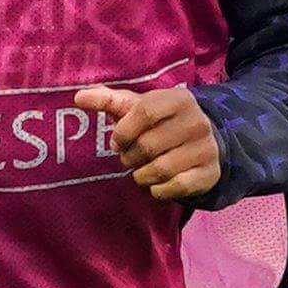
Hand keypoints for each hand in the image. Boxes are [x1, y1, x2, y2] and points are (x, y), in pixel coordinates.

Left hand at [76, 81, 222, 202]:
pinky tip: (157, 183)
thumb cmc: (161, 122)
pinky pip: (176, 187)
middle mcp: (197, 122)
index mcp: (178, 100)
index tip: (116, 143)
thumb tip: (78, 97)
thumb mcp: (138, 107)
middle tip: (129, 158)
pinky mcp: (210, 173)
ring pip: (160, 169)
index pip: (144, 113)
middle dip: (130, 157)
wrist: (207, 141)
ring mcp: (206, 148)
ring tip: (142, 170)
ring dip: (142, 175)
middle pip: (149, 145)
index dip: (123, 132)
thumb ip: (108, 101)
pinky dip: (158, 190)